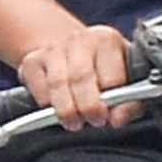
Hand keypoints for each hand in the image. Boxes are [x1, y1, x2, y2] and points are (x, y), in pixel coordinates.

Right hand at [16, 21, 138, 127]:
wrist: (70, 51)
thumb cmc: (102, 70)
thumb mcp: (125, 80)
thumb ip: (129, 102)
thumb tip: (117, 119)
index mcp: (107, 40)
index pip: (111, 75)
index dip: (111, 101)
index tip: (110, 119)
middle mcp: (79, 39)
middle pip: (81, 77)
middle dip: (87, 106)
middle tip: (93, 121)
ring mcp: (53, 48)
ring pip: (57, 84)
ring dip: (66, 109)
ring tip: (74, 122)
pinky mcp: (31, 61)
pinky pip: (39, 89)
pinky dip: (47, 105)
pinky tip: (57, 109)